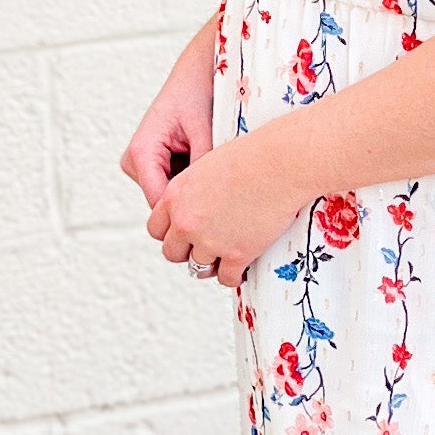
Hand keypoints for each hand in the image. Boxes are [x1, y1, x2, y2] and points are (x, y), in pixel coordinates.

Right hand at [119, 18, 217, 208]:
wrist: (197, 72)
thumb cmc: (198, 93)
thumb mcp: (205, 130)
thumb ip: (203, 166)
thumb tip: (213, 201)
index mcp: (141, 152)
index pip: (159, 203)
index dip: (186, 216)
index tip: (217, 221)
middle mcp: (136, 161)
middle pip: (165, 204)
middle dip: (193, 204)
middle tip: (226, 199)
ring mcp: (144, 165)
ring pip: (172, 199)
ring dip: (196, 193)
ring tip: (222, 179)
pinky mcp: (156, 165)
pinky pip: (177, 188)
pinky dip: (196, 184)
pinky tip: (216, 173)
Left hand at [145, 131, 303, 291]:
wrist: (278, 164)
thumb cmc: (252, 157)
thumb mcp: (208, 166)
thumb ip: (195, 190)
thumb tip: (199, 204)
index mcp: (175, 196)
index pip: (156, 228)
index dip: (171, 234)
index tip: (183, 235)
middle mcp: (186, 221)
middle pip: (172, 252)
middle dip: (186, 253)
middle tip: (202, 250)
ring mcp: (209, 241)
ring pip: (197, 268)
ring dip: (210, 265)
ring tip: (223, 260)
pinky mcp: (235, 254)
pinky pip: (226, 278)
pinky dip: (233, 276)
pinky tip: (240, 269)